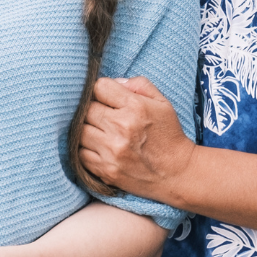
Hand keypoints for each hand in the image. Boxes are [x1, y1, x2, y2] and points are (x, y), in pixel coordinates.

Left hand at [79, 78, 195, 197]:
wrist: (177, 174)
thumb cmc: (169, 135)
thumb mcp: (162, 103)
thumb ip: (139, 85)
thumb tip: (115, 82)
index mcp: (136, 107)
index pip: (99, 87)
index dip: (102, 91)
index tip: (108, 98)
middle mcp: (122, 127)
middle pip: (87, 109)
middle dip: (94, 110)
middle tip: (105, 116)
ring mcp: (112, 151)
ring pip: (80, 131)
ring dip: (88, 130)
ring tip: (101, 132)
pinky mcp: (106, 170)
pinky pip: (81, 154)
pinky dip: (87, 150)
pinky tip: (100, 148)